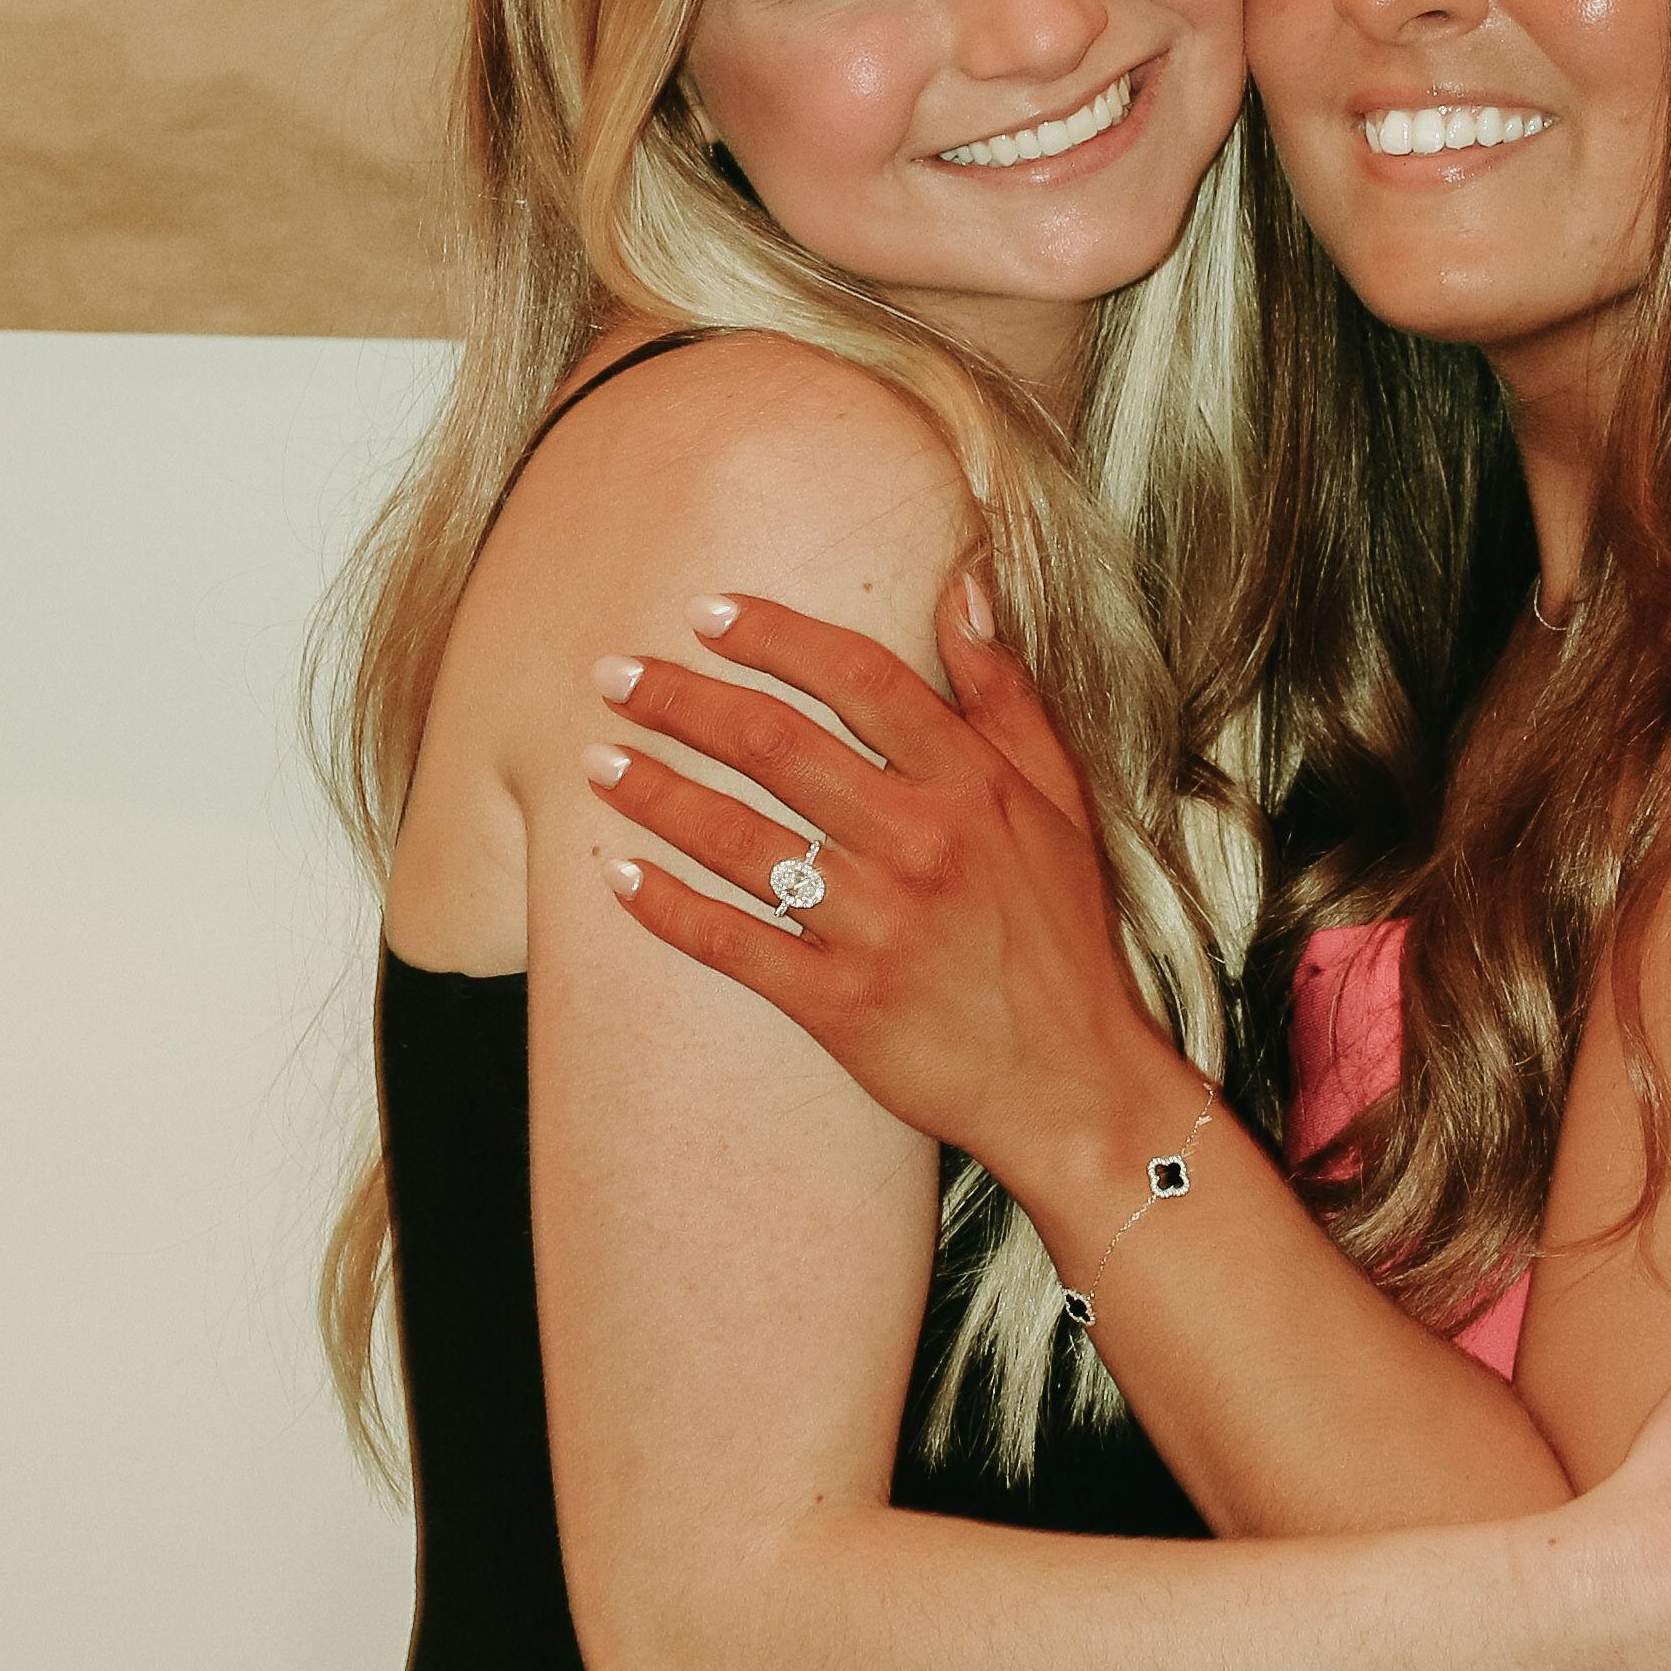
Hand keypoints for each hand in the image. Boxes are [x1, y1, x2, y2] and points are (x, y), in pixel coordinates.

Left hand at [586, 580, 1178, 1182]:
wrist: (1072, 1082)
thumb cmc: (1061, 936)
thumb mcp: (1059, 799)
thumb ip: (1004, 692)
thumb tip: (964, 588)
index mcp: (972, 786)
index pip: (861, 680)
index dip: (776, 638)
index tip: (708, 614)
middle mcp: (920, 844)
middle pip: (777, 746)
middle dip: (682, 703)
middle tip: (615, 678)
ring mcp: (876, 926)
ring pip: (739, 839)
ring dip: (656, 794)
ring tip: (598, 762)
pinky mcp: (840, 1003)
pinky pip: (733, 942)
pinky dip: (667, 907)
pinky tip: (618, 875)